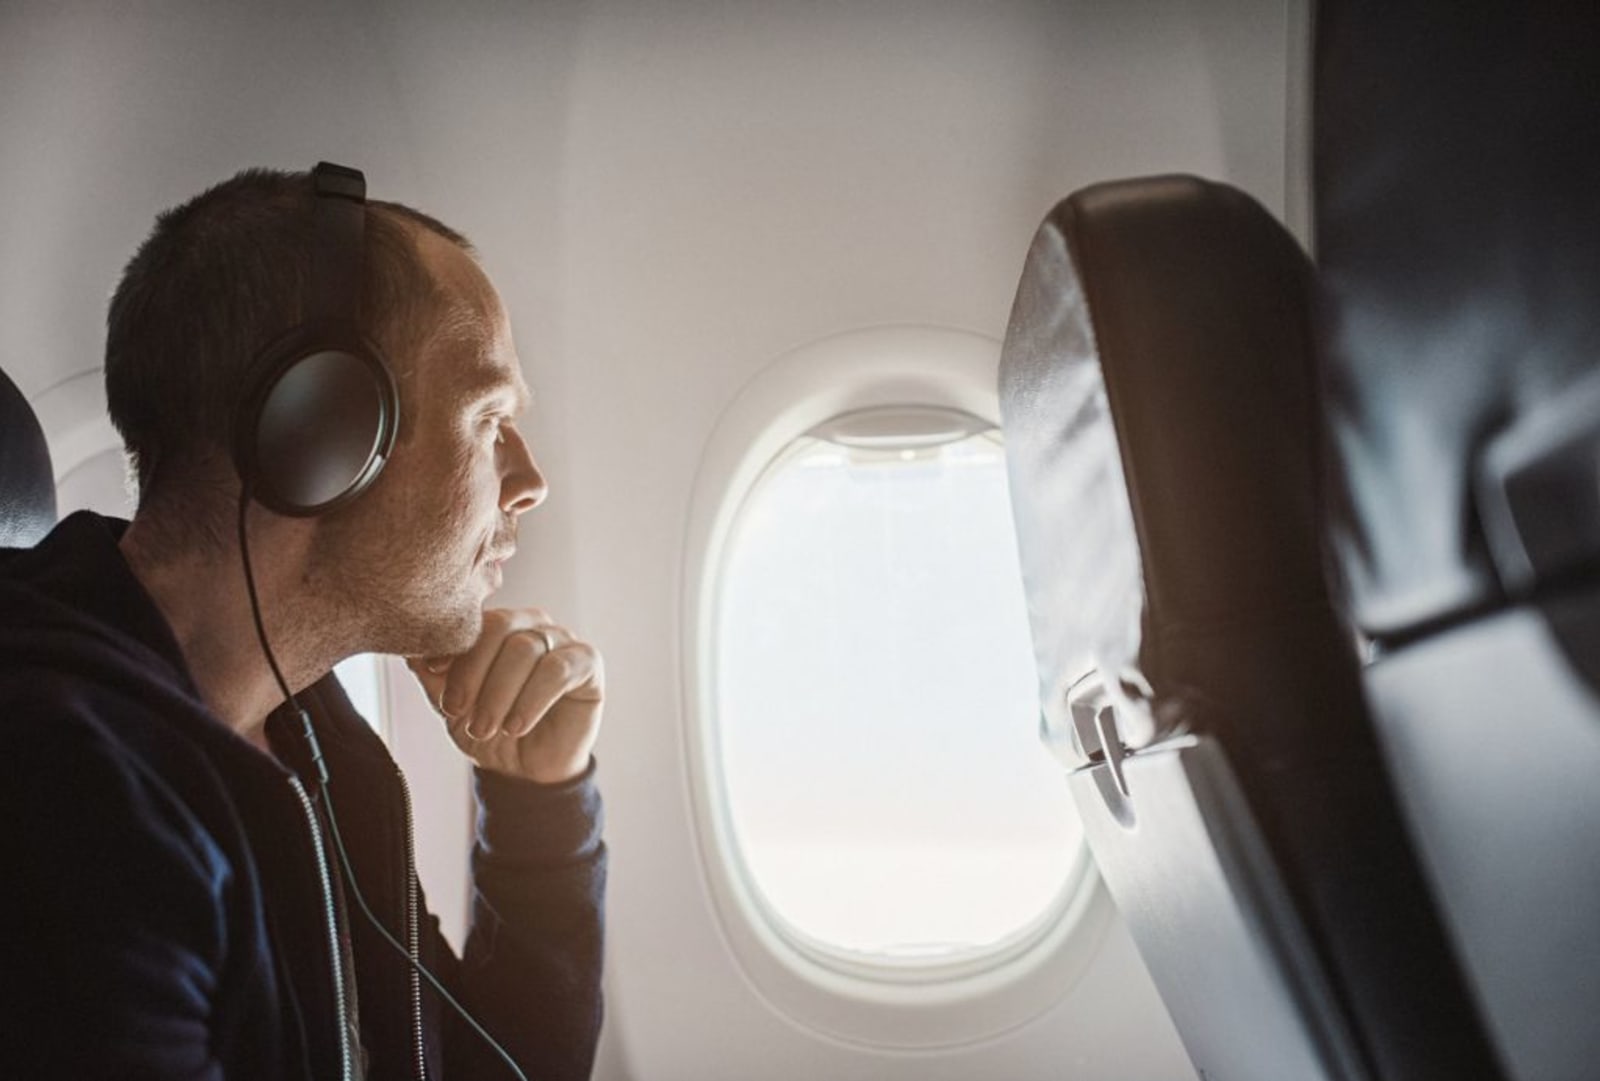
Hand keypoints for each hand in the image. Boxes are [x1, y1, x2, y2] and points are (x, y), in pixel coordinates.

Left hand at [406, 608, 602, 783]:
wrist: (526, 771)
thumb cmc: (490, 729)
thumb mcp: (452, 703)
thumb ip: (433, 674)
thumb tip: (408, 647)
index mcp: (498, 624)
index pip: (474, 620)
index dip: (453, 646)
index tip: (433, 672)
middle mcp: (531, 623)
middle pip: (500, 627)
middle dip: (473, 673)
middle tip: (457, 711)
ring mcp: (563, 639)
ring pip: (527, 649)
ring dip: (499, 693)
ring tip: (486, 728)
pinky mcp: (588, 662)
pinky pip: (558, 668)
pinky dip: (532, 699)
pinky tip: (516, 725)